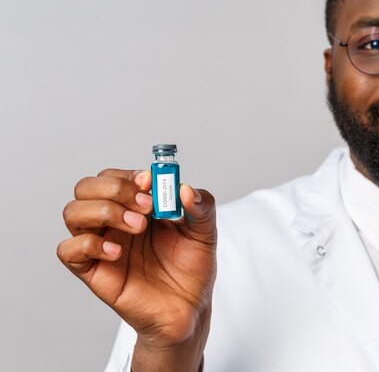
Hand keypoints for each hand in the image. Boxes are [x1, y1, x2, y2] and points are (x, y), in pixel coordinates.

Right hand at [57, 169, 215, 370]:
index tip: (150, 183)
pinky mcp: (94, 272)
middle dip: (115, 188)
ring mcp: (102, 245)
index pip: (113, 176)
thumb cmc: (192, 268)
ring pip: (73, 212)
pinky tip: (118, 253)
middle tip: (146, 206)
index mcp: (135, 206)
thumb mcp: (205, 232)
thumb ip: (202, 207)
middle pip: (86, 187)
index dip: (128, 175)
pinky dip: (88, 244)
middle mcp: (114, 222)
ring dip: (104, 211)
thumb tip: (185, 190)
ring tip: (138, 227)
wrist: (190, 308)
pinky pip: (68, 250)